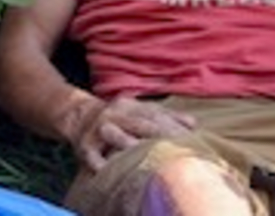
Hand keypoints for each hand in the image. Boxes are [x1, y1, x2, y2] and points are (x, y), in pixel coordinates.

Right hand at [66, 95, 196, 170]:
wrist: (80, 117)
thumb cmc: (119, 117)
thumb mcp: (140, 111)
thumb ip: (167, 117)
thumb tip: (194, 124)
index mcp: (131, 105)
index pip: (154, 114)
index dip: (172, 124)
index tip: (188, 136)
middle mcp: (116, 113)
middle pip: (138, 123)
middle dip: (157, 133)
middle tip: (174, 146)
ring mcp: (99, 128)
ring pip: (114, 134)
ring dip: (126, 142)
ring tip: (142, 153)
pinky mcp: (85, 145)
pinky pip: (92, 154)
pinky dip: (99, 162)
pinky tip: (106, 169)